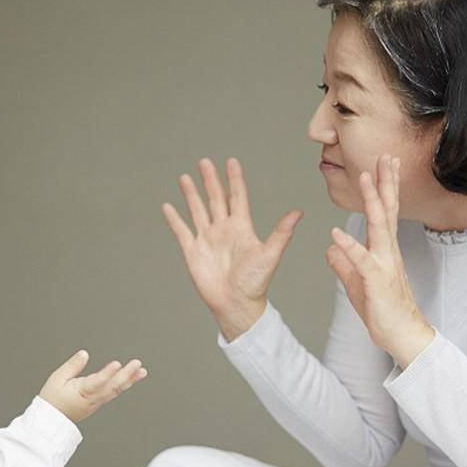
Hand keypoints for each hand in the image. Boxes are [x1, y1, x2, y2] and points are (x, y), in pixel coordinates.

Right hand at [39, 350, 146, 422]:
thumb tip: (84, 354)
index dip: (107, 373)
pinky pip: (114, 393)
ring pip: (116, 390)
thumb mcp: (56, 379)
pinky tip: (131, 378)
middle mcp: (92, 398)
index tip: (117, 364)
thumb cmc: (53, 400)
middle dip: (126, 374)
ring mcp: (97, 401)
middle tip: (137, 363)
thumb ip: (72, 366)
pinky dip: (124, 385)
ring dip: (130, 380)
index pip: (97, 382)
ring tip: (141, 371)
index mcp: (81, 392)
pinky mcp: (99, 402)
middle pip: (112, 386)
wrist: (52, 420)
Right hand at [162, 157, 302, 340]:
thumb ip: (281, 232)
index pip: (237, 197)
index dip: (234, 180)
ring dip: (191, 194)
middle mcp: (223, 230)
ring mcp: (207, 240)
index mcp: (241, 228)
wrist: (236, 305)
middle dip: (209, 180)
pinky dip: (174, 219)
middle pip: (214, 199)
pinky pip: (181, 231)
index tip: (231, 161)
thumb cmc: (255, 282)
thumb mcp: (269, 254)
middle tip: (204, 161)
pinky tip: (168, 206)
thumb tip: (298, 212)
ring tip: (184, 177)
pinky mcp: (193, 252)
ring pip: (197, 210)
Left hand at [325, 154, 434, 366]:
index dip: (382, 187)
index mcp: (383, 249)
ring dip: (371, 201)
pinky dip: (349, 245)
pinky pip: (361, 260)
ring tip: (363, 178)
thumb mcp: (356, 282)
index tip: (382, 164)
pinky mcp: (377, 281)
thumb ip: (344, 263)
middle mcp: (387, 251)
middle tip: (385, 155)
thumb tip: (331, 249)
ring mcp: (384, 264)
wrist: (400, 334)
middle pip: (387, 210)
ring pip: (379, 226)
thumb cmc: (382, 308)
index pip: (384, 212)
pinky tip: (336, 232)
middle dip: (385, 182)